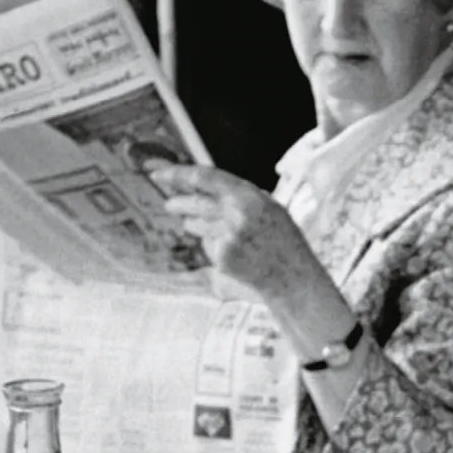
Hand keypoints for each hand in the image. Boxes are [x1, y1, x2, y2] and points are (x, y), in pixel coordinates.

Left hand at [145, 162, 331, 330]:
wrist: (293, 279)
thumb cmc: (284, 243)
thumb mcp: (269, 208)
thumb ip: (239, 196)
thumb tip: (204, 185)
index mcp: (250, 196)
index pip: (206, 177)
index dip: (178, 174)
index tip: (158, 173)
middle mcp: (237, 213)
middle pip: (197, 203)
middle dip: (180, 203)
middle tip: (169, 204)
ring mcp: (228, 236)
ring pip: (201, 225)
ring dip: (196, 225)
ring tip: (197, 226)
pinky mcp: (223, 257)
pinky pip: (211, 246)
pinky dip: (215, 248)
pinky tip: (232, 254)